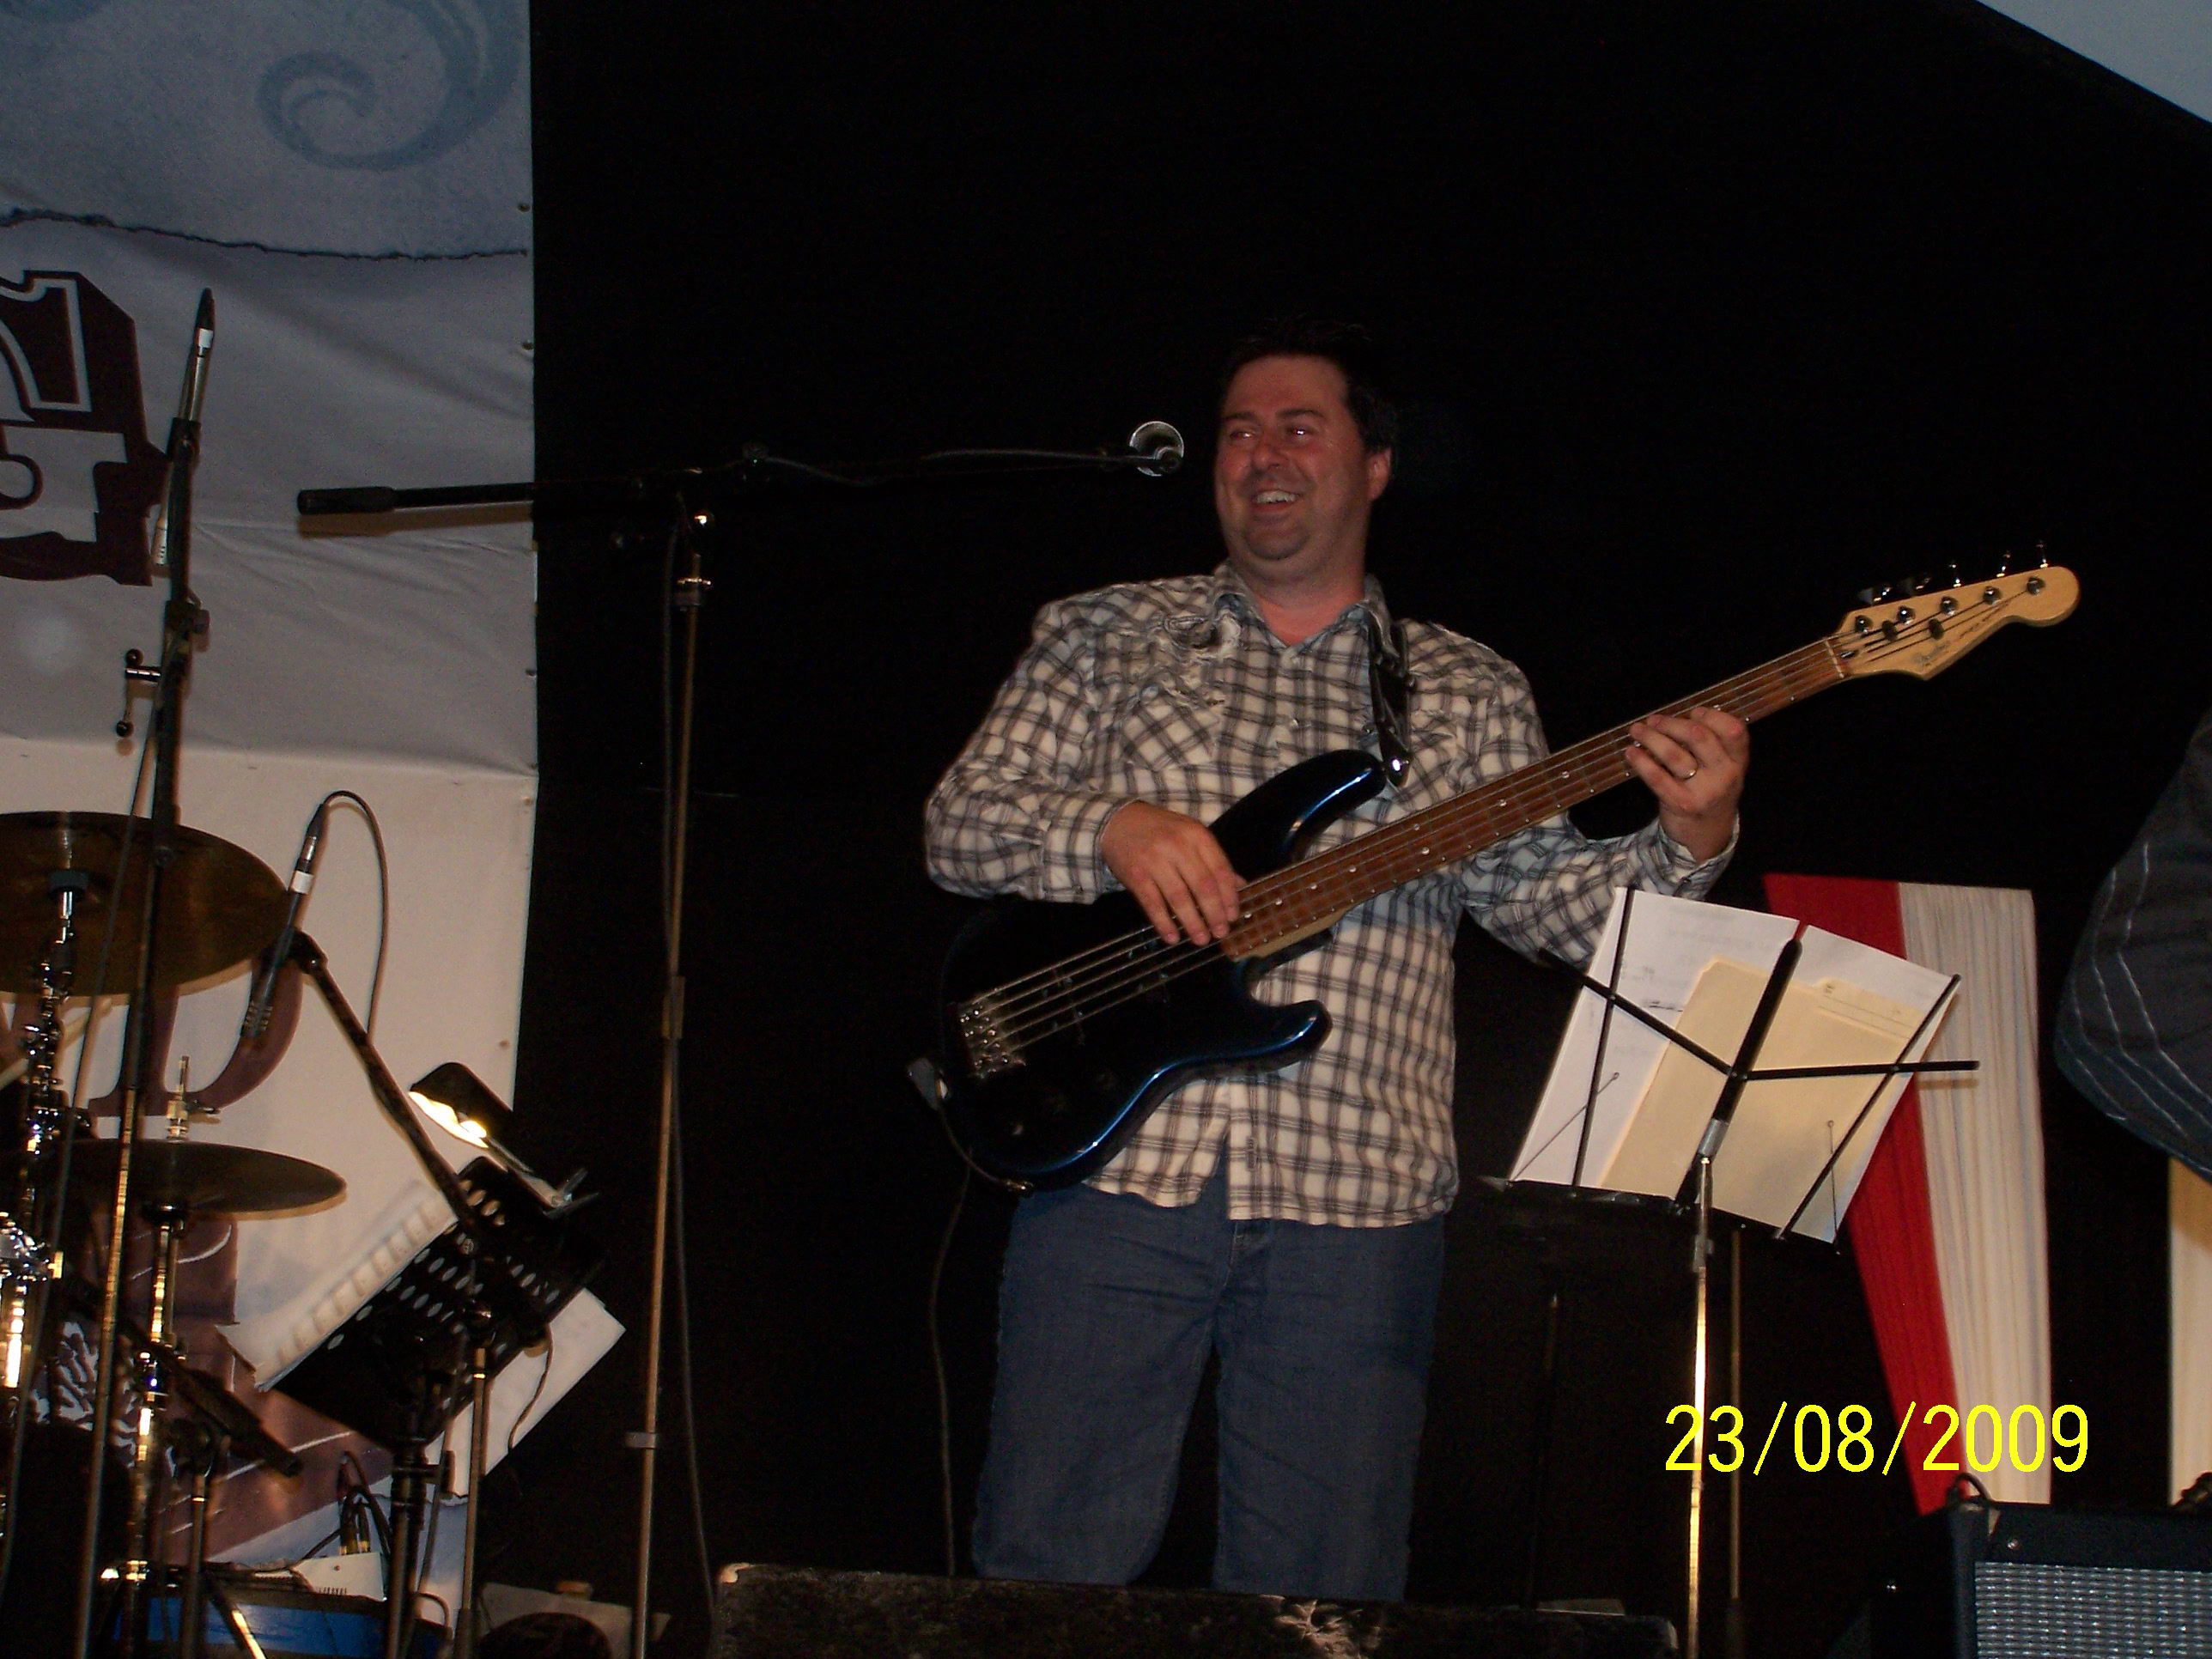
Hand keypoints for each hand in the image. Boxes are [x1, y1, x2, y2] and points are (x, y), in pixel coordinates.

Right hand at [1100, 801, 1244, 944]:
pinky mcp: (1135, 875)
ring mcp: (1155, 860)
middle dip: (1214, 913)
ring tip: (1201, 939)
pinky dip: (1163, 923)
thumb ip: (1213, 859)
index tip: (1233, 916)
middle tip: (1221, 933)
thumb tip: (1239, 886)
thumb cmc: (1160, 830)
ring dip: (1192, 922)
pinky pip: (1153, 903)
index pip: (1220, 869)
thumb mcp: (1190, 835)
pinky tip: (1172, 937)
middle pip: (1202, 886)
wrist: (1117, 821)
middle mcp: (1177, 846)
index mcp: (1196, 835)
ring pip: (1179, 897)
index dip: (1229, 896)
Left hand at [1624, 706, 1748, 862]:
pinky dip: (1641, 762)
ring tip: (1637, 730)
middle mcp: (1725, 775)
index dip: (1712, 715)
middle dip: (1672, 724)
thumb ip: (1712, 745)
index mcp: (1738, 762)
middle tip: (1653, 720)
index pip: (1734, 730)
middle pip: (1699, 737)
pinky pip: (1657, 777)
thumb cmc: (1710, 792)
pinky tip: (1631, 752)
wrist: (1707, 836)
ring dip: (1651, 738)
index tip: (1692, 712)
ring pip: (1674, 755)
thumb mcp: (1722, 770)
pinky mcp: (1681, 804)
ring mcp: (1704, 791)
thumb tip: (1678, 717)